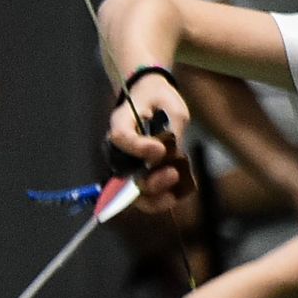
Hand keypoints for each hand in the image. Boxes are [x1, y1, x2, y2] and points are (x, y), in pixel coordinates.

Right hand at [107, 75, 193, 211]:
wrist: (152, 100)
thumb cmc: (159, 99)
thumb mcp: (172, 106)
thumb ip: (172, 130)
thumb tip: (170, 155)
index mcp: (122, 122)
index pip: (121, 137)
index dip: (137, 148)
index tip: (159, 149)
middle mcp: (119, 148)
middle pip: (124, 174)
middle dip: (149, 182)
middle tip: (172, 173)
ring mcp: (128, 164)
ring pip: (133, 192)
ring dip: (155, 196)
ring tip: (175, 189)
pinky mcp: (140, 174)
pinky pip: (147, 195)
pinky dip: (162, 198)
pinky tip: (178, 193)